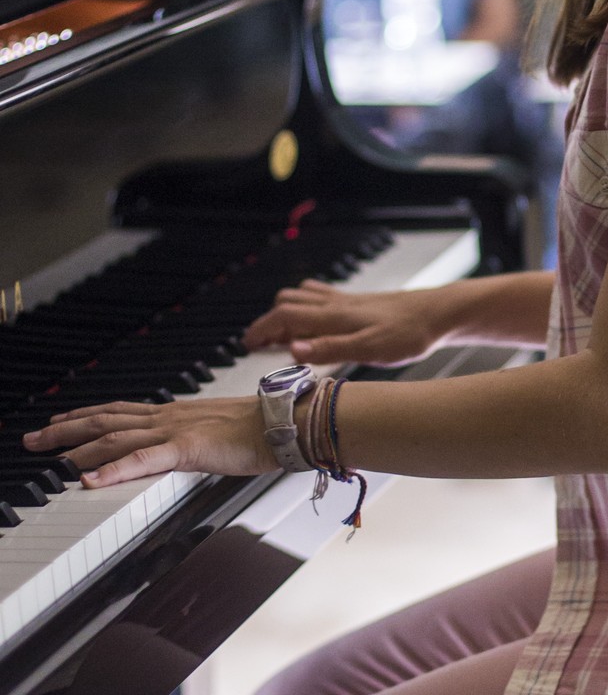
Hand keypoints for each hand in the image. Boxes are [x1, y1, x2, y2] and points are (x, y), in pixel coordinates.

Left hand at [22, 396, 276, 487]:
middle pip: (107, 419)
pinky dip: (113, 469)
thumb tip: (187, 450)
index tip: (60, 420)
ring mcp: (176, 429)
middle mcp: (170, 416)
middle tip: (32, 438)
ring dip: (76, 446)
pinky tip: (89, 481)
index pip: (121, 411)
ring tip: (46, 457)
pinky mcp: (188, 447)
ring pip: (115, 436)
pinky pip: (143, 459)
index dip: (87, 415)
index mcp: (177, 413)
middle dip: (66, 429)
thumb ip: (198, 440)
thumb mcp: (221, 433)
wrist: (289, 419)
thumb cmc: (265, 427)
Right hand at [243, 280, 445, 365]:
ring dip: (287, 313)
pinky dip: (306, 307)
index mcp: (334, 316)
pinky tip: (316, 325)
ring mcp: (347, 300)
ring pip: (303, 296)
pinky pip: (321, 297)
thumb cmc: (408, 333)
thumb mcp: (369, 349)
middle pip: (288, 301)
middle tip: (263, 345)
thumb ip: (329, 349)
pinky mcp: (359, 302)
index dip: (261, 329)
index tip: (246, 344)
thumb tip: (291, 350)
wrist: (438, 314)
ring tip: (286, 339)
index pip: (284, 315)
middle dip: (270, 321)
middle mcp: (336, 303)